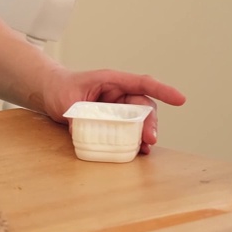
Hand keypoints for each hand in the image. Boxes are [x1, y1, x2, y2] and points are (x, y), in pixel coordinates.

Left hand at [40, 68, 186, 154]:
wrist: (51, 92)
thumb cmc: (60, 88)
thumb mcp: (67, 100)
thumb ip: (78, 115)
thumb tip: (86, 132)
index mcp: (111, 80)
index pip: (141, 83)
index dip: (162, 90)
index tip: (180, 99)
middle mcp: (118, 93)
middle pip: (143, 105)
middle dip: (150, 122)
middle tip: (150, 138)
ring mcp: (117, 108)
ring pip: (139, 119)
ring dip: (145, 133)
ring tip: (146, 147)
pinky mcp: (113, 121)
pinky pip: (129, 130)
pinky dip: (135, 140)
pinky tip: (139, 151)